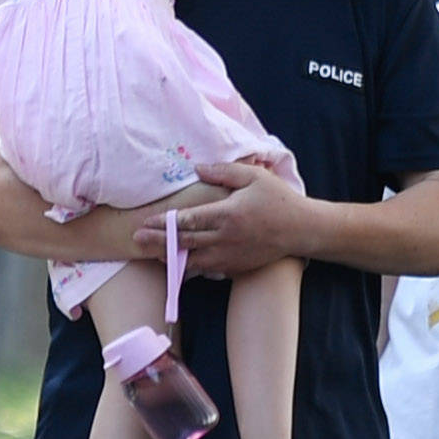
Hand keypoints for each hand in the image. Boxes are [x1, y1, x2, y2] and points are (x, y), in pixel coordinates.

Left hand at [135, 157, 315, 280]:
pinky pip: (207, 270)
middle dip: (158, 242)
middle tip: (136, 240)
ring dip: (170, 258)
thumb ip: (223, 172)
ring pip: (193, 261)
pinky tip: (177, 264)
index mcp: (227, 214)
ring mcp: (230, 256)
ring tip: (152, 254)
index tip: (145, 222)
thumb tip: (197, 168)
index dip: (164, 223)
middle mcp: (225, 238)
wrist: (302, 230)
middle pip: (185, 242)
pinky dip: (190, 268)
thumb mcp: (254, 176)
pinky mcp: (236, 267)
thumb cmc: (278, 199)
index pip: (188, 221)